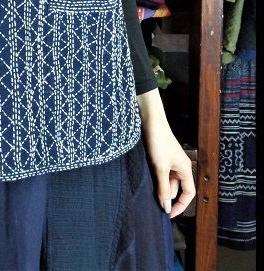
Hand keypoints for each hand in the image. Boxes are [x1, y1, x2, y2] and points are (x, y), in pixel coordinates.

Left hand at [137, 89, 195, 217]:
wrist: (149, 120)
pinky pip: (159, 173)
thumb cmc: (158, 142)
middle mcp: (179, 166)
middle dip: (165, 194)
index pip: (188, 193)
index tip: (168, 214)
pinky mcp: (160, 157)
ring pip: (165, 181)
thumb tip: (167, 208)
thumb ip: (164, 189)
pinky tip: (145, 177)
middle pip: (175, 188)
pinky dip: (154, 177)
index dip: (181, 205)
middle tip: (151, 199)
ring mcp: (169, 161)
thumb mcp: (160, 168)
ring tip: (147, 185)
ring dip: (158, 185)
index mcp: (185, 169)